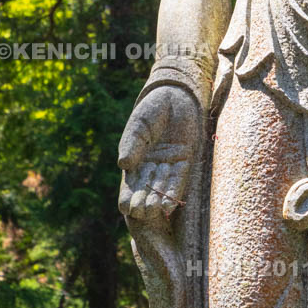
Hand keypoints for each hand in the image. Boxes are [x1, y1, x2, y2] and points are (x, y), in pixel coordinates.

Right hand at [118, 85, 200, 225]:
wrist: (175, 95)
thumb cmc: (152, 109)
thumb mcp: (139, 125)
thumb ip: (132, 143)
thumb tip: (123, 164)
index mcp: (136, 160)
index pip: (130, 184)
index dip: (128, 197)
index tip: (126, 207)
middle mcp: (152, 166)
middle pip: (146, 190)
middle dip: (143, 202)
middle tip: (141, 211)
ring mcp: (168, 164)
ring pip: (162, 188)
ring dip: (158, 200)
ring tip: (154, 211)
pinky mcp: (184, 159)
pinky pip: (179, 179)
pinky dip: (173, 191)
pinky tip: (169, 204)